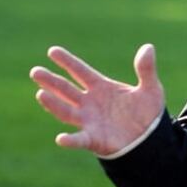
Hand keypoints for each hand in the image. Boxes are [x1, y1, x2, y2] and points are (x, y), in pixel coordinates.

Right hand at [30, 44, 165, 156]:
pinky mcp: (94, 139)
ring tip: (41, 94)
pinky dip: (70, 140)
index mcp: (101, 87)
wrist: (151, 139)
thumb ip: (146, 69)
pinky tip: (61, 139)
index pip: (80, 71)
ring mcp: (89, 121)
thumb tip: (149, 47)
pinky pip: (80, 139)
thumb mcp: (151, 89)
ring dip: (53, 104)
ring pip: (66, 111)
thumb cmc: (147, 113)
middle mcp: (90, 102)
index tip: (52, 51)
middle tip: (36, 71)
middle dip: (51, 81)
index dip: (67, 61)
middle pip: (66, 89)